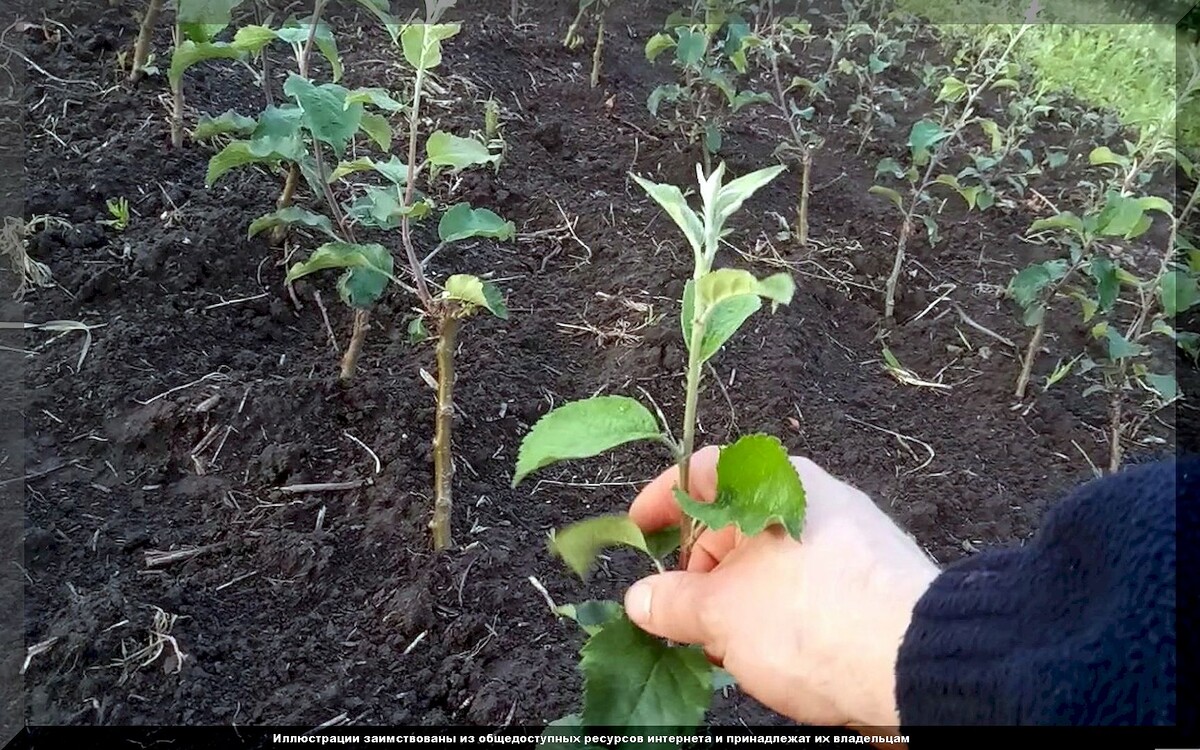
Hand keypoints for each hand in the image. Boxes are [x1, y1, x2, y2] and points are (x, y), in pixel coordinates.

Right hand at [622, 446, 939, 729]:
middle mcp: (814, 501)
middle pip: (736, 522)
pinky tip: (769, 655)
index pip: (704, 471)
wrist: (915, 664)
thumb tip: (643, 599)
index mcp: (776, 482)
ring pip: (771, 563)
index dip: (662, 500)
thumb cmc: (814, 617)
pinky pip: (806, 591)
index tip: (638, 532)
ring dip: (737, 601)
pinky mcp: (870, 586)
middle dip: (699, 569)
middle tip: (679, 612)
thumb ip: (673, 602)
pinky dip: (777, 617)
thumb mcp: (721, 611)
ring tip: (723, 647)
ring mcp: (846, 543)